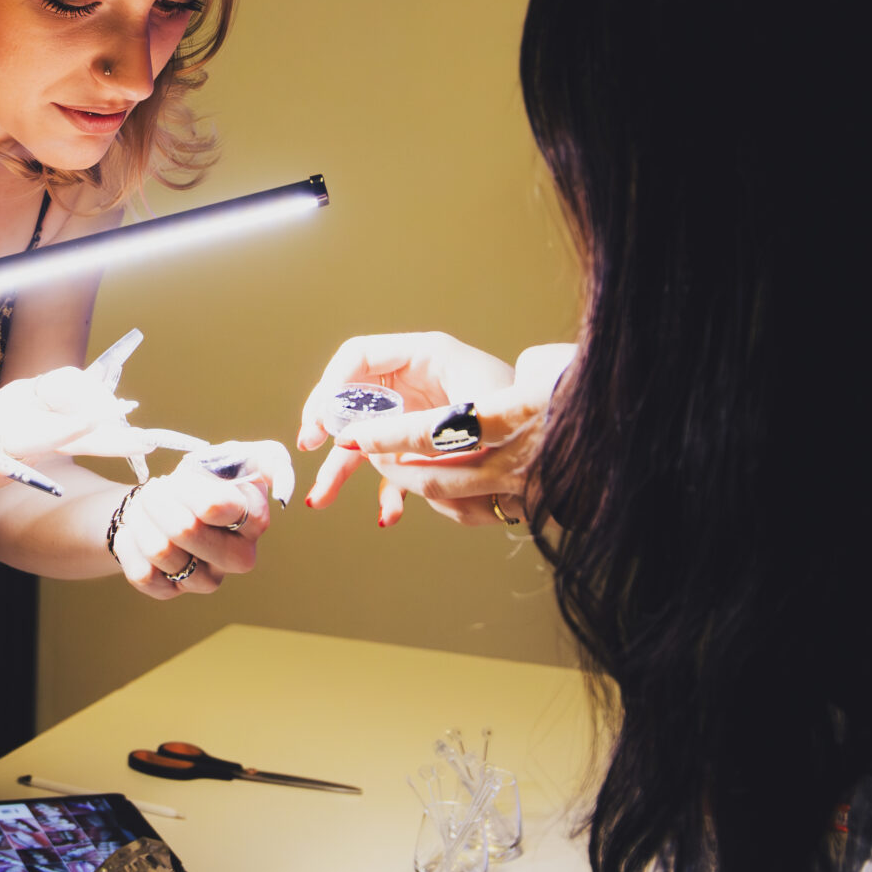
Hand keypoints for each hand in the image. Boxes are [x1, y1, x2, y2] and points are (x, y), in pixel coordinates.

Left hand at [109, 440, 293, 598]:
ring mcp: (206, 579)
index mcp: (255, 521)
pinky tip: (137, 529)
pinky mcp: (172, 592)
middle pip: (184, 530)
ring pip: (160, 551)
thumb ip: (271, 460)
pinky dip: (131, 543)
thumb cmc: (207, 477)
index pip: (213, 506)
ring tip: (147, 506)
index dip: (187, 486)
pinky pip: (142, 574)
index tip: (182, 476)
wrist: (170, 499)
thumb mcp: (240, 455)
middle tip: (155, 489)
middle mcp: (238, 558)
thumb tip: (282, 486)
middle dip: (159, 501)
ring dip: (143, 518)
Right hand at [298, 335, 574, 527]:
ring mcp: (419, 415)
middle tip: (308, 448)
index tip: (319, 421)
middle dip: (328, 428)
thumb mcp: (463, 416)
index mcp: (425, 356)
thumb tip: (357, 442)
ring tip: (321, 498)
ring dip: (345, 471)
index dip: (331, 386)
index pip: (357, 357)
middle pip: (354, 399)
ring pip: (368, 438)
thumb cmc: (525, 416)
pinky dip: (389, 491)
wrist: (562, 449)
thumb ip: (408, 429)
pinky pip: (395, 465)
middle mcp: (417, 383)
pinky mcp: (429, 447)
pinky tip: (388, 515)